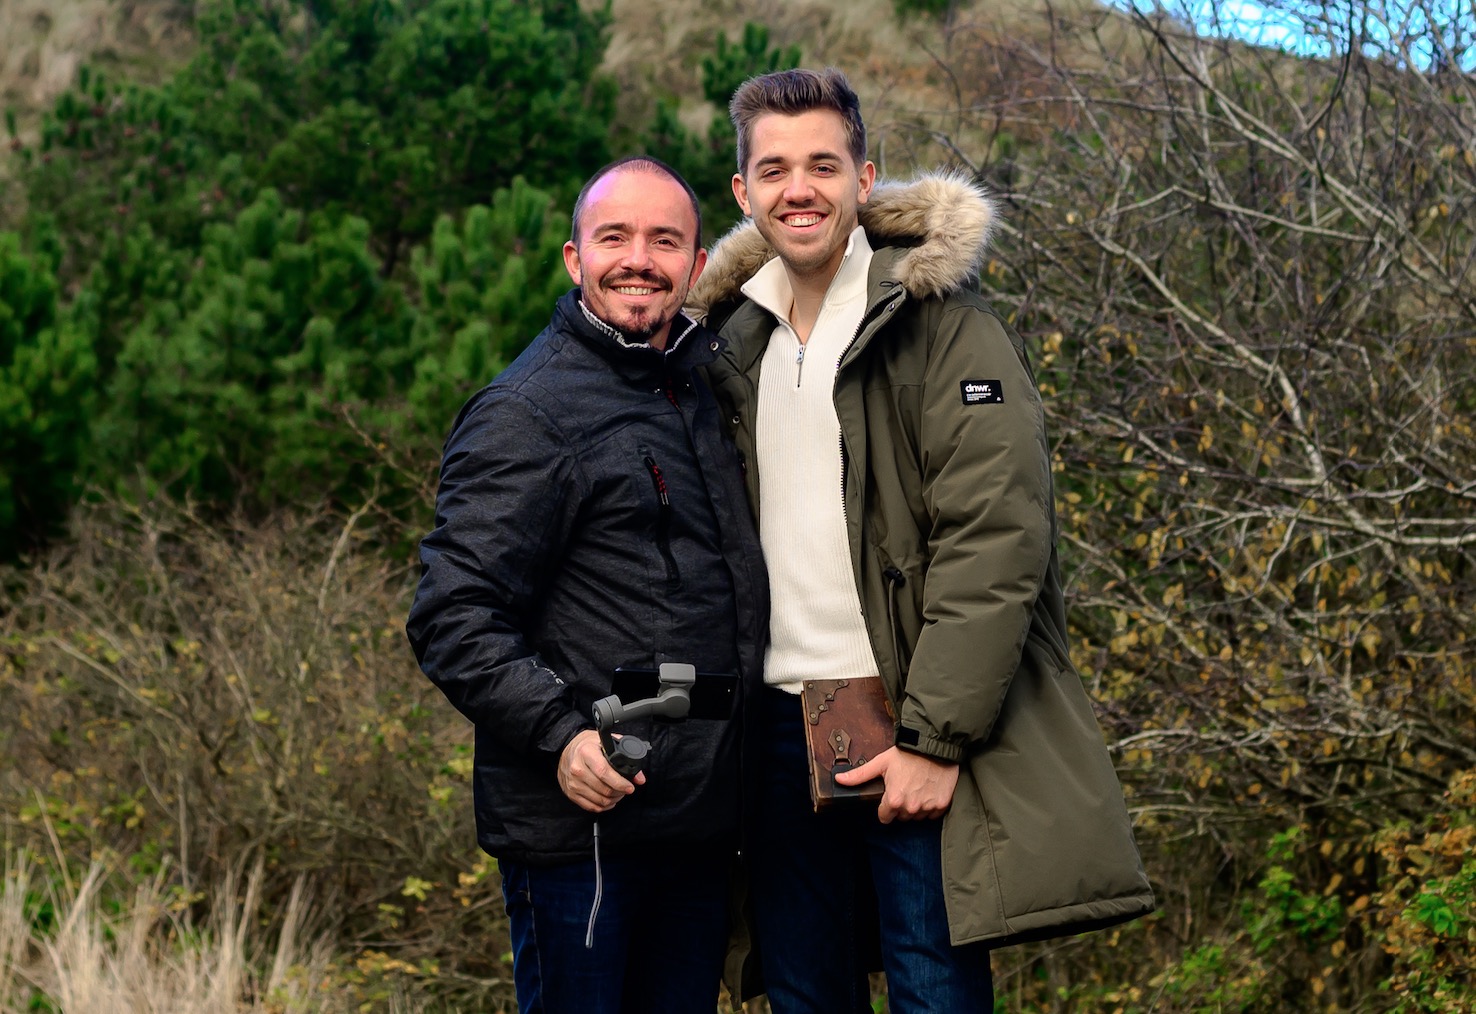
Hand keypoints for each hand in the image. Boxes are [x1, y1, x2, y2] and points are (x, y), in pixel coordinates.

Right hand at [557, 729, 644, 812]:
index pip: (604, 772)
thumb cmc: (591, 745)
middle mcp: (577, 768)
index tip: (630, 787)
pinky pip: (591, 806)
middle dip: (620, 792)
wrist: (569, 749)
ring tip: (619, 793)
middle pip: (604, 789)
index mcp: (586, 752)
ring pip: (599, 800)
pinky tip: (609, 800)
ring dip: (613, 800)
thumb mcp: (609, 744)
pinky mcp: (571, 793)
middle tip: (626, 789)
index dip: (620, 783)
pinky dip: (603, 806)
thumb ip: (626, 758)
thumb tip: (640, 779)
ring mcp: (572, 783)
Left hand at [834, 746, 957, 823]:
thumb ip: (860, 775)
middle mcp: (911, 807)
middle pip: (901, 817)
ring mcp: (928, 807)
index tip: (890, 796)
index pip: (884, 818)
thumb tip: (839, 779)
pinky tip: (928, 790)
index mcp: (894, 800)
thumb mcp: (881, 762)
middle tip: (904, 787)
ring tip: (917, 787)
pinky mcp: (942, 805)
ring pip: (917, 816)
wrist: (935, 746)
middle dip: (901, 806)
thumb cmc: (907, 753)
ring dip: (916, 806)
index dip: (885, 807)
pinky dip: (931, 805)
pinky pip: (933, 814)